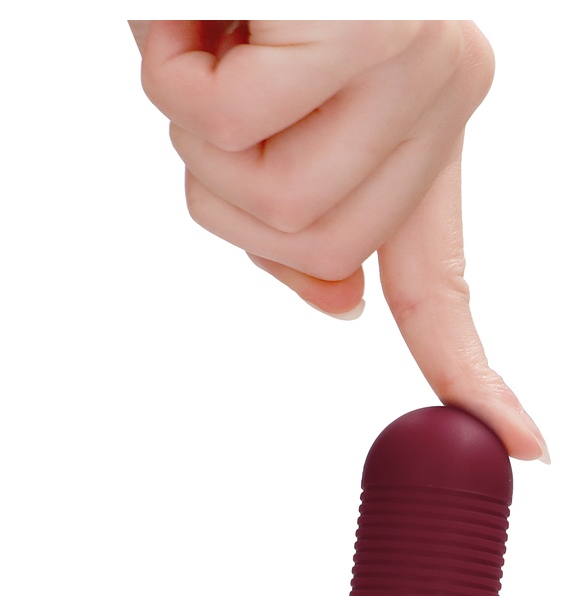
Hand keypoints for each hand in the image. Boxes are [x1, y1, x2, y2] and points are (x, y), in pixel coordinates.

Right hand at [130, 20, 547, 461]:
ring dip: (197, 133)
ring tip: (204, 39)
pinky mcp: (366, 29)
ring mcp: (412, 62)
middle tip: (207, 97)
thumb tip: (333, 305)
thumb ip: (296, 211)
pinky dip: (179, 70)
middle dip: (224, 196)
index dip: (469, 367)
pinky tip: (199, 12)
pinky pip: (232, 123)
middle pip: (314, 251)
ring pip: (271, 202)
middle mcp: (438, 93)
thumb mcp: (261, 108)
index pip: (442, 276)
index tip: (523, 446)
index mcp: (420, 120)